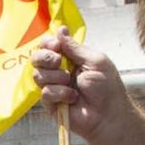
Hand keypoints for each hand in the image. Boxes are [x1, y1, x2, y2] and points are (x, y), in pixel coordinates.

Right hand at [31, 26, 133, 142]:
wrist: (107, 114)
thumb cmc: (107, 88)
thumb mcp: (94, 60)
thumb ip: (75, 47)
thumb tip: (60, 30)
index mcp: (69, 58)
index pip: (48, 45)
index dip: (48, 43)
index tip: (56, 45)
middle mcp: (58, 71)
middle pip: (37, 58)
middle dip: (45, 57)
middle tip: (58, 62)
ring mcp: (53, 87)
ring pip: (38, 75)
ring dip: (56, 77)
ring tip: (71, 84)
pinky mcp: (50, 103)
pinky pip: (45, 92)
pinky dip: (60, 93)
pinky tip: (73, 98)